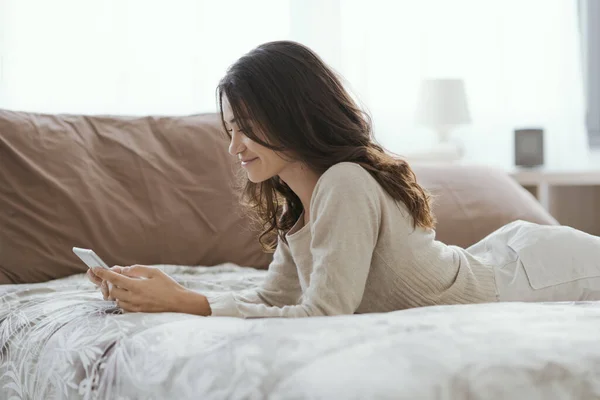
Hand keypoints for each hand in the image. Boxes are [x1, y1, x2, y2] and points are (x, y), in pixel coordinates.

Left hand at [91, 265, 210, 314]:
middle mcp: (133, 298)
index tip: (94, 268)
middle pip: (112, 290)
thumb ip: (137, 269)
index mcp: (137, 286)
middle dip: (110, 283)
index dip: (103, 273)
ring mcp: (135, 307)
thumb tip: (123, 270)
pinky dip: (121, 299)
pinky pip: (122, 306)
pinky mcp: (137, 312)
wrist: (179, 303)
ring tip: (124, 285)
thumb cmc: (168, 285)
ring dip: (116, 291)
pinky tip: (129, 294)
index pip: (114, 278)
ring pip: (116, 299)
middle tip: (116, 277)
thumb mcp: (154, 272)